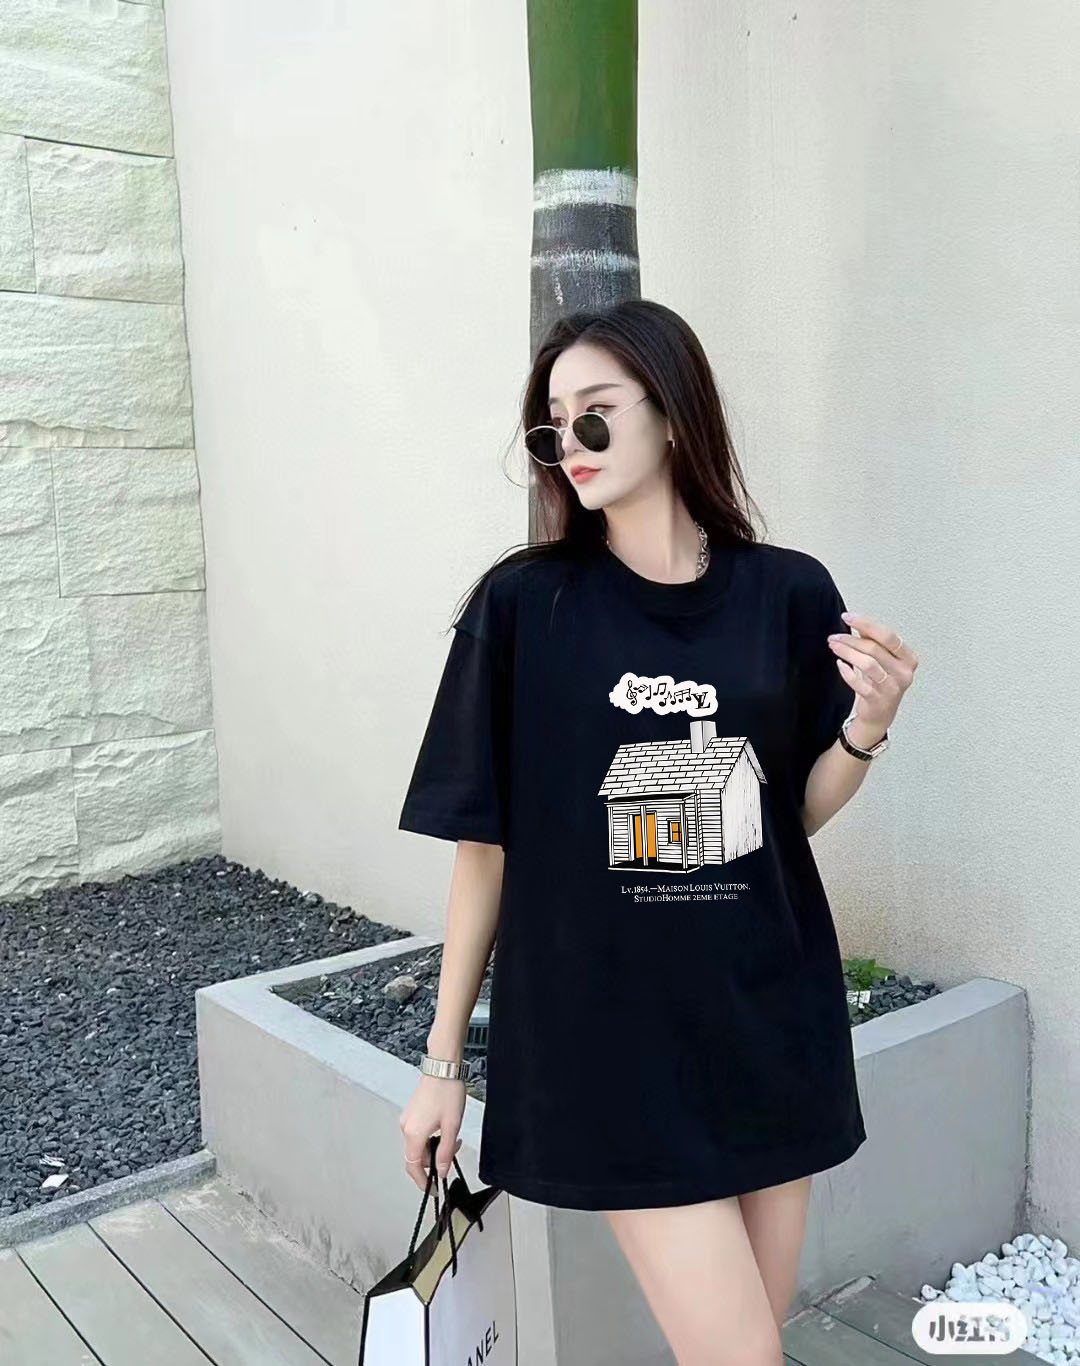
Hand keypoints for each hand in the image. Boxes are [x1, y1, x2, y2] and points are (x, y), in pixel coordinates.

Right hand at [398, 1074, 465, 1190]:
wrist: (443, 1067)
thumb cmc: (447, 1092)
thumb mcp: (452, 1126)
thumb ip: (446, 1152)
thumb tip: (442, 1172)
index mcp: (414, 1134)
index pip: (413, 1167)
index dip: (423, 1181)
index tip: (433, 1188)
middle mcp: (406, 1127)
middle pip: (417, 1156)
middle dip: (435, 1159)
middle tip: (455, 1150)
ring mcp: (407, 1119)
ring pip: (419, 1144)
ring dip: (434, 1146)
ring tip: (453, 1135)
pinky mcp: (412, 1112)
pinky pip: (419, 1133)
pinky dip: (431, 1136)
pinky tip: (444, 1126)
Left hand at [827, 610, 918, 740]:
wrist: (879, 714)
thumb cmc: (881, 683)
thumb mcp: (882, 659)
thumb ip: (873, 640)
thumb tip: (859, 622)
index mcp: (908, 658)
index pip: (888, 636)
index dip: (866, 623)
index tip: (847, 617)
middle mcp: (904, 673)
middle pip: (875, 649)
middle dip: (851, 639)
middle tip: (834, 636)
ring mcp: (892, 688)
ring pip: (867, 664)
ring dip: (847, 652)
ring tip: (834, 646)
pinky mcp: (879, 701)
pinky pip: (859, 683)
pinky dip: (847, 672)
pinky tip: (840, 664)